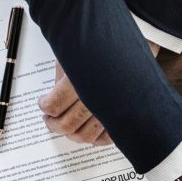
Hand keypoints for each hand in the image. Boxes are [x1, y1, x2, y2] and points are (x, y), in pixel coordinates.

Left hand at [40, 41, 159, 144]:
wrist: (138, 41)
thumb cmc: (104, 45)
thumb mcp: (75, 55)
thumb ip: (63, 79)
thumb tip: (53, 99)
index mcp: (79, 81)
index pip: (54, 106)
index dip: (45, 107)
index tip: (43, 103)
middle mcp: (96, 99)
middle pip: (68, 125)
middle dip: (54, 125)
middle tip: (49, 120)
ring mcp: (111, 111)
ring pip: (85, 136)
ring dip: (71, 134)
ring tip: (66, 126)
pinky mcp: (123, 116)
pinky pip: (106, 139)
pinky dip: (94, 139)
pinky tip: (87, 131)